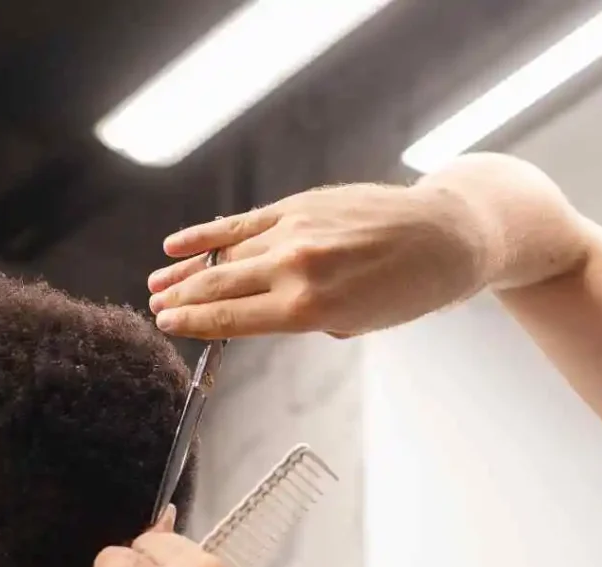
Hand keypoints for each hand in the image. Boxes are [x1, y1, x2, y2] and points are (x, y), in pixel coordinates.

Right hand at [147, 181, 487, 339]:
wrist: (445, 238)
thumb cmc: (408, 291)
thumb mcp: (358, 324)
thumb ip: (306, 318)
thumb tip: (264, 306)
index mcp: (309, 309)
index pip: (233, 319)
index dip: (194, 323)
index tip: (168, 325)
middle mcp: (295, 269)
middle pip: (220, 286)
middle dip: (183, 299)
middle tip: (156, 308)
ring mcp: (294, 232)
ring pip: (225, 254)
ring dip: (187, 270)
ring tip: (158, 282)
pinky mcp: (300, 206)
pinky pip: (243, 223)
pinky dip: (209, 233)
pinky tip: (180, 243)